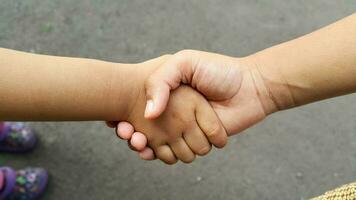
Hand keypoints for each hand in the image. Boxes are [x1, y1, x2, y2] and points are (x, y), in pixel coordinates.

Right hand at [112, 50, 278, 159]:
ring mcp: (185, 128)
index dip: (123, 117)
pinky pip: (176, 154)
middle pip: (142, 129)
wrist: (250, 87)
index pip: (137, 109)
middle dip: (130, 134)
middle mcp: (173, 112)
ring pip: (156, 144)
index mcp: (167, 94)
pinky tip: (151, 152)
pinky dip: (162, 155)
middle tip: (126, 133)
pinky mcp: (198, 141)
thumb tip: (149, 114)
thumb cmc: (218, 71)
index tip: (117, 123)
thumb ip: (162, 81)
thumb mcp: (184, 62)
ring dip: (144, 146)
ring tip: (138, 141)